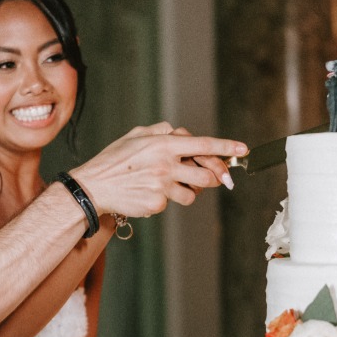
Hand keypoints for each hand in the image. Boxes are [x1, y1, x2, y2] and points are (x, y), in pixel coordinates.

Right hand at [70, 122, 245, 217]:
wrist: (93, 187)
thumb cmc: (113, 160)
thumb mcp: (135, 136)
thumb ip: (160, 131)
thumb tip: (177, 131)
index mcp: (163, 145)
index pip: (203, 145)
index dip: (226, 147)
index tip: (243, 150)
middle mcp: (166, 165)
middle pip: (208, 175)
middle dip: (213, 178)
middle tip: (209, 178)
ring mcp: (162, 187)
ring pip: (193, 194)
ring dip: (188, 191)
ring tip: (168, 185)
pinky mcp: (157, 204)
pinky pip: (171, 204)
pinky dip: (164, 200)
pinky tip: (147, 194)